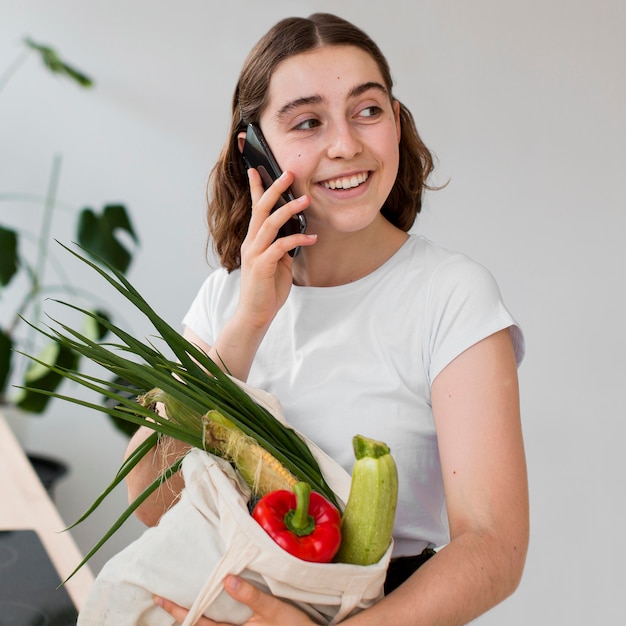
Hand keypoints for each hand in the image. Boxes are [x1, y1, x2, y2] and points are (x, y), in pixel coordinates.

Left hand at [154, 575, 316, 625]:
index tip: (160, 598)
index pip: (199, 622)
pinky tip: (209, 615)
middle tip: (161, 602)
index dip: (179, 610)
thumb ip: (251, 596)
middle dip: (180, 618)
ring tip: (179, 611)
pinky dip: (209, 623)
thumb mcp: (276, 610)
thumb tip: (227, 579)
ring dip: (195, 622)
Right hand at [237, 168, 313, 330]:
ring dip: (288, 209)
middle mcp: (251, 244)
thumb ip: (282, 248)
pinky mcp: (261, 266)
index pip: (254, 209)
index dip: (256, 188)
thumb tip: (295, 234)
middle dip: (274, 189)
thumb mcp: (278, 264)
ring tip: (306, 199)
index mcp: (254, 241)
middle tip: (289, 173)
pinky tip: (312, 237)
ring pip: (269, 223)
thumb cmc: (267, 290)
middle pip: (260, 209)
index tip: (257, 169)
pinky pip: (280, 246)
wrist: (255, 314)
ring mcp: (254, 254)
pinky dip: (297, 239)